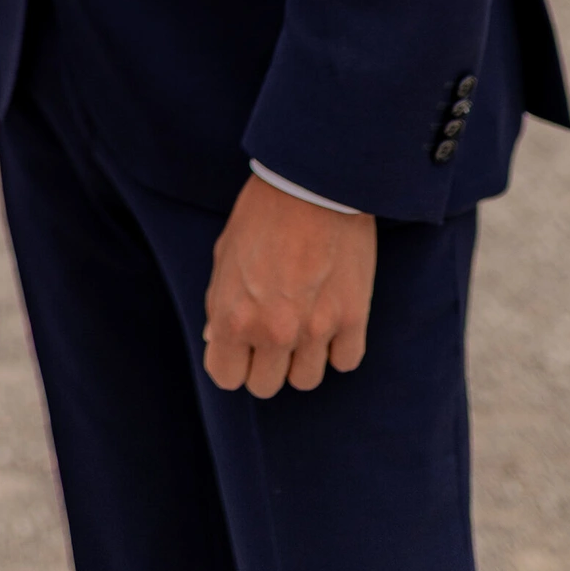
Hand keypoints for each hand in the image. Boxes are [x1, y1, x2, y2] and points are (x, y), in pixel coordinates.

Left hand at [203, 174, 376, 395]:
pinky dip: (337, 349)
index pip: (226, 377)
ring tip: (301, 324)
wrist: (313, 184)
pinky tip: (330, 322)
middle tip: (270, 334)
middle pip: (266, 386)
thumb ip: (220, 303)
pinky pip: (345, 362)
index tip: (239, 348)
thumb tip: (217, 339)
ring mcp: (315, 329)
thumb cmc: (262, 213)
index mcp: (234, 316)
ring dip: (301, 359)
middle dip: (264, 363)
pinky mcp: (352, 319)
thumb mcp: (225, 254)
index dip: (231, 363)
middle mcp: (273, 332)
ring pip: (306, 380)